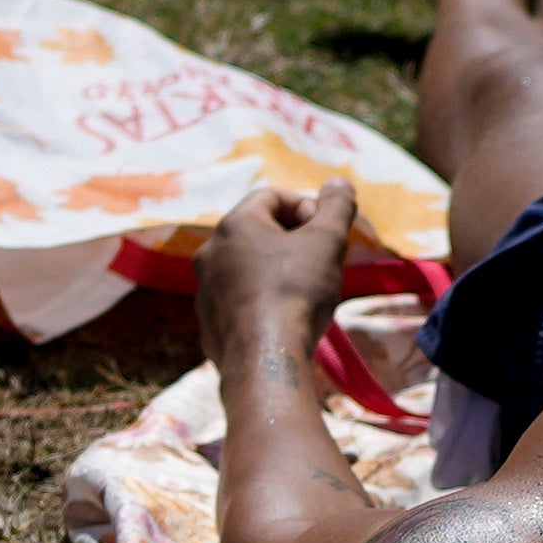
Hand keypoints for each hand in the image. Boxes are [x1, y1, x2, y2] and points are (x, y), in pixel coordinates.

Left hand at [195, 178, 346, 349]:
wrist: (266, 359)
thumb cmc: (297, 291)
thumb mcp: (327, 241)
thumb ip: (337, 206)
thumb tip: (339, 183)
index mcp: (234, 225)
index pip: (272, 197)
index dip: (305, 208)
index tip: (325, 233)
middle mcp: (210, 253)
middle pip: (257, 233)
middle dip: (292, 242)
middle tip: (318, 262)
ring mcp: (204, 291)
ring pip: (246, 269)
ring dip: (275, 272)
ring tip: (303, 293)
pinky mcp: (208, 325)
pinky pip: (238, 302)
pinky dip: (260, 303)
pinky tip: (283, 320)